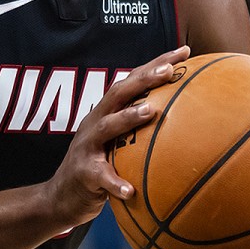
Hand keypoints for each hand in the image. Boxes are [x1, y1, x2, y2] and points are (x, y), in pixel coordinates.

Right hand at [40, 45, 188, 231]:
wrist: (61, 197)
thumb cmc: (100, 167)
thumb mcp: (119, 143)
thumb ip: (141, 131)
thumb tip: (188, 123)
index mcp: (107, 112)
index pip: (132, 81)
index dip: (156, 63)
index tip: (185, 51)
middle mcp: (95, 123)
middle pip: (118, 94)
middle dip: (143, 79)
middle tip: (168, 71)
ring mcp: (87, 147)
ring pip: (106, 127)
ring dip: (127, 117)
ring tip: (150, 111)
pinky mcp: (83, 173)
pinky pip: (101, 177)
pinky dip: (115, 182)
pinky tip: (130, 190)